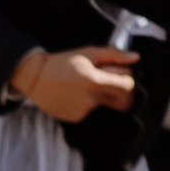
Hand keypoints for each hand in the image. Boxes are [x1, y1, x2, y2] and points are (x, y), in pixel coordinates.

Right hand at [10, 46, 138, 123]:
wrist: (34, 78)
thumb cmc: (62, 63)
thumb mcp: (88, 53)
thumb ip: (113, 55)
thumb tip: (135, 57)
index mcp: (95, 81)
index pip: (128, 86)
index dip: (127, 80)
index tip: (120, 75)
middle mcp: (91, 99)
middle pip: (121, 100)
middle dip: (118, 92)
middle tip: (107, 83)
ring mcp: (83, 111)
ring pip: (102, 104)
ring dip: (98, 96)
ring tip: (80, 85)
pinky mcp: (76, 118)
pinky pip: (88, 111)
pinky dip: (85, 103)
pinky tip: (72, 94)